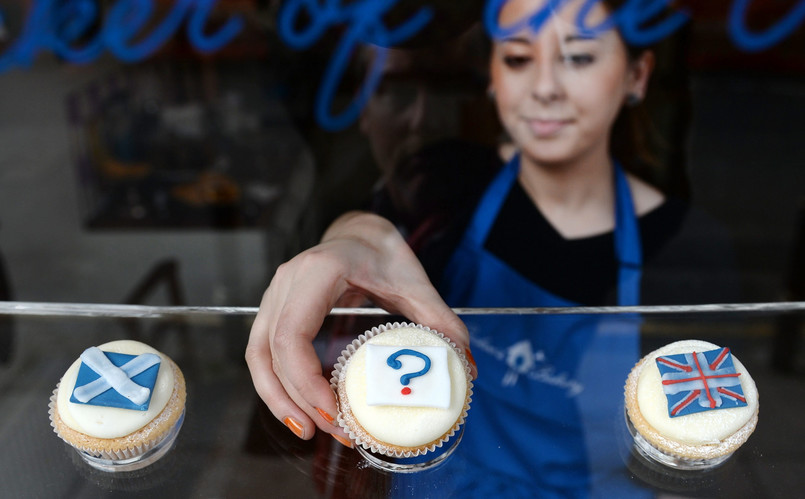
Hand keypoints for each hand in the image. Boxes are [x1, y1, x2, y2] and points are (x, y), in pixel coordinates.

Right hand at [245, 212, 473, 441]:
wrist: (359, 231)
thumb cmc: (383, 252)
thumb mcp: (415, 282)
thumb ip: (440, 320)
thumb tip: (466, 365)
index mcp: (318, 271)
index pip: (291, 335)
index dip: (305, 381)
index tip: (335, 412)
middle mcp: (286, 282)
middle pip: (270, 354)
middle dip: (297, 401)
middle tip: (334, 431)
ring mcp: (274, 295)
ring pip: (259, 358)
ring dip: (279, 400)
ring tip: (310, 432)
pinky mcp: (273, 310)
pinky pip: (263, 354)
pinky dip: (278, 385)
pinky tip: (302, 411)